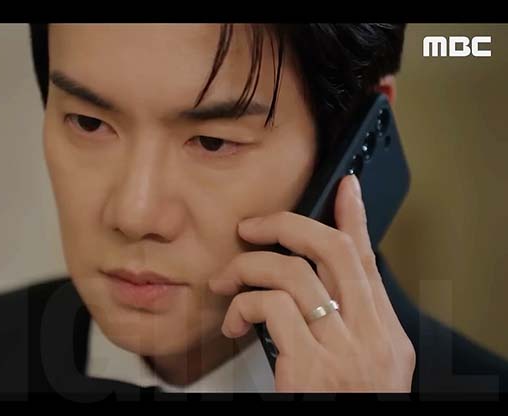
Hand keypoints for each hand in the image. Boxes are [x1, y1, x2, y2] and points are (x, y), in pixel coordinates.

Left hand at [209, 174, 415, 391]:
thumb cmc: (341, 408)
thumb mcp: (358, 370)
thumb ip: (343, 328)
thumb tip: (310, 290)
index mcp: (384, 335)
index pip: (368, 262)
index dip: (355, 218)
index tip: (344, 187)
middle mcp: (370, 337)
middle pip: (333, 251)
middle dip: (286, 225)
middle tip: (252, 227)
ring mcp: (343, 351)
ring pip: (292, 272)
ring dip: (248, 268)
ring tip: (227, 282)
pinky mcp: (310, 366)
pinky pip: (270, 307)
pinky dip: (243, 305)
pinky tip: (235, 320)